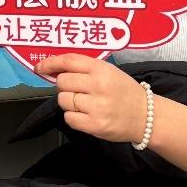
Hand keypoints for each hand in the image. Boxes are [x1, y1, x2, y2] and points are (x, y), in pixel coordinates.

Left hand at [34, 53, 148, 143]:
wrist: (146, 116)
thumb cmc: (124, 92)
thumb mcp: (109, 71)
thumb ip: (84, 69)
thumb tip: (53, 70)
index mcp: (101, 69)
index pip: (68, 61)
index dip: (50, 63)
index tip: (39, 67)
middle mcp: (98, 86)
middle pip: (62, 82)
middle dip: (64, 86)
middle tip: (77, 90)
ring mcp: (97, 106)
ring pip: (63, 100)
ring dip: (69, 102)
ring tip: (85, 103)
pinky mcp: (95, 125)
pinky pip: (69, 118)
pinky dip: (73, 117)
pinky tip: (86, 115)